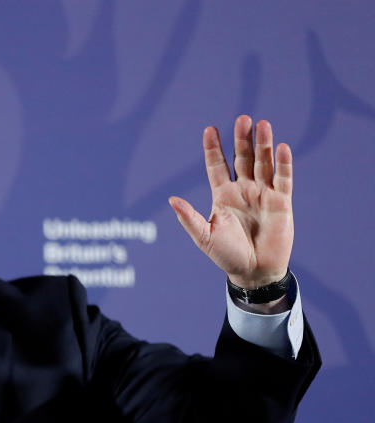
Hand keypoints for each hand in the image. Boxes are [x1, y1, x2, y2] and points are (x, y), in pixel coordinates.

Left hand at [169, 115, 292, 290]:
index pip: (217, 166)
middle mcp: (243, 190)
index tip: (209, 129)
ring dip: (263, 145)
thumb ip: (188, 217)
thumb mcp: (204, 236)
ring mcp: (263, 194)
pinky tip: (282, 148)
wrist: (253, 272)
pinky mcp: (281, 202)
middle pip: (242, 158)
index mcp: (222, 195)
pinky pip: (283, 179)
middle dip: (242, 139)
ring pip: (263, 163)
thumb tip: (171, 199)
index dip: (213, 148)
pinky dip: (283, 164)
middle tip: (242, 118)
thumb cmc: (226, 255)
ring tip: (262, 124)